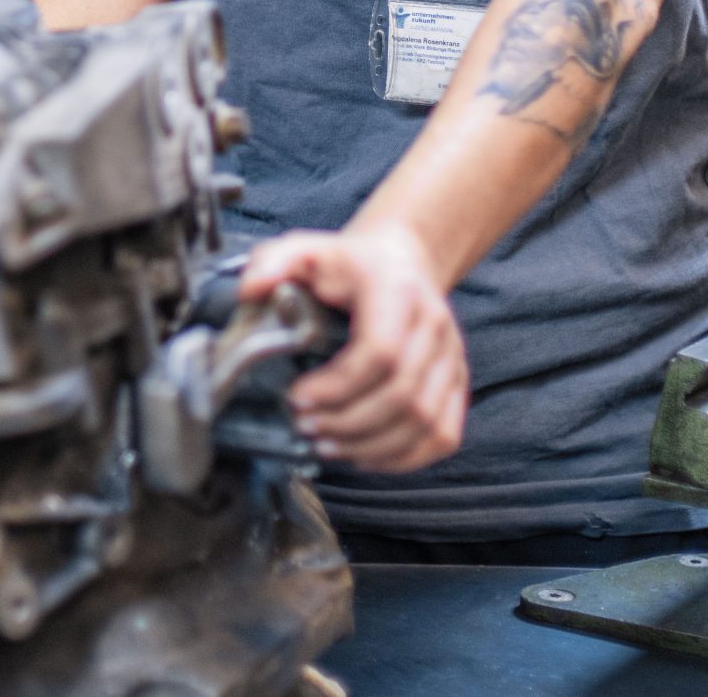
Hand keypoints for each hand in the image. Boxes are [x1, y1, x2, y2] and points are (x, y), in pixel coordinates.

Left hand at [241, 220, 468, 473]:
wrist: (399, 261)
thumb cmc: (347, 263)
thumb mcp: (303, 250)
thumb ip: (272, 263)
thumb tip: (250, 292)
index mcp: (398, 290)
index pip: (381, 351)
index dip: (338, 386)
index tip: (296, 397)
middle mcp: (434, 324)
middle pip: (403, 394)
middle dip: (348, 422)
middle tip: (305, 427)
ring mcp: (452, 357)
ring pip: (425, 422)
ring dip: (372, 445)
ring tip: (327, 445)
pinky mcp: (457, 382)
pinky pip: (443, 435)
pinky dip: (404, 457)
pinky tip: (364, 455)